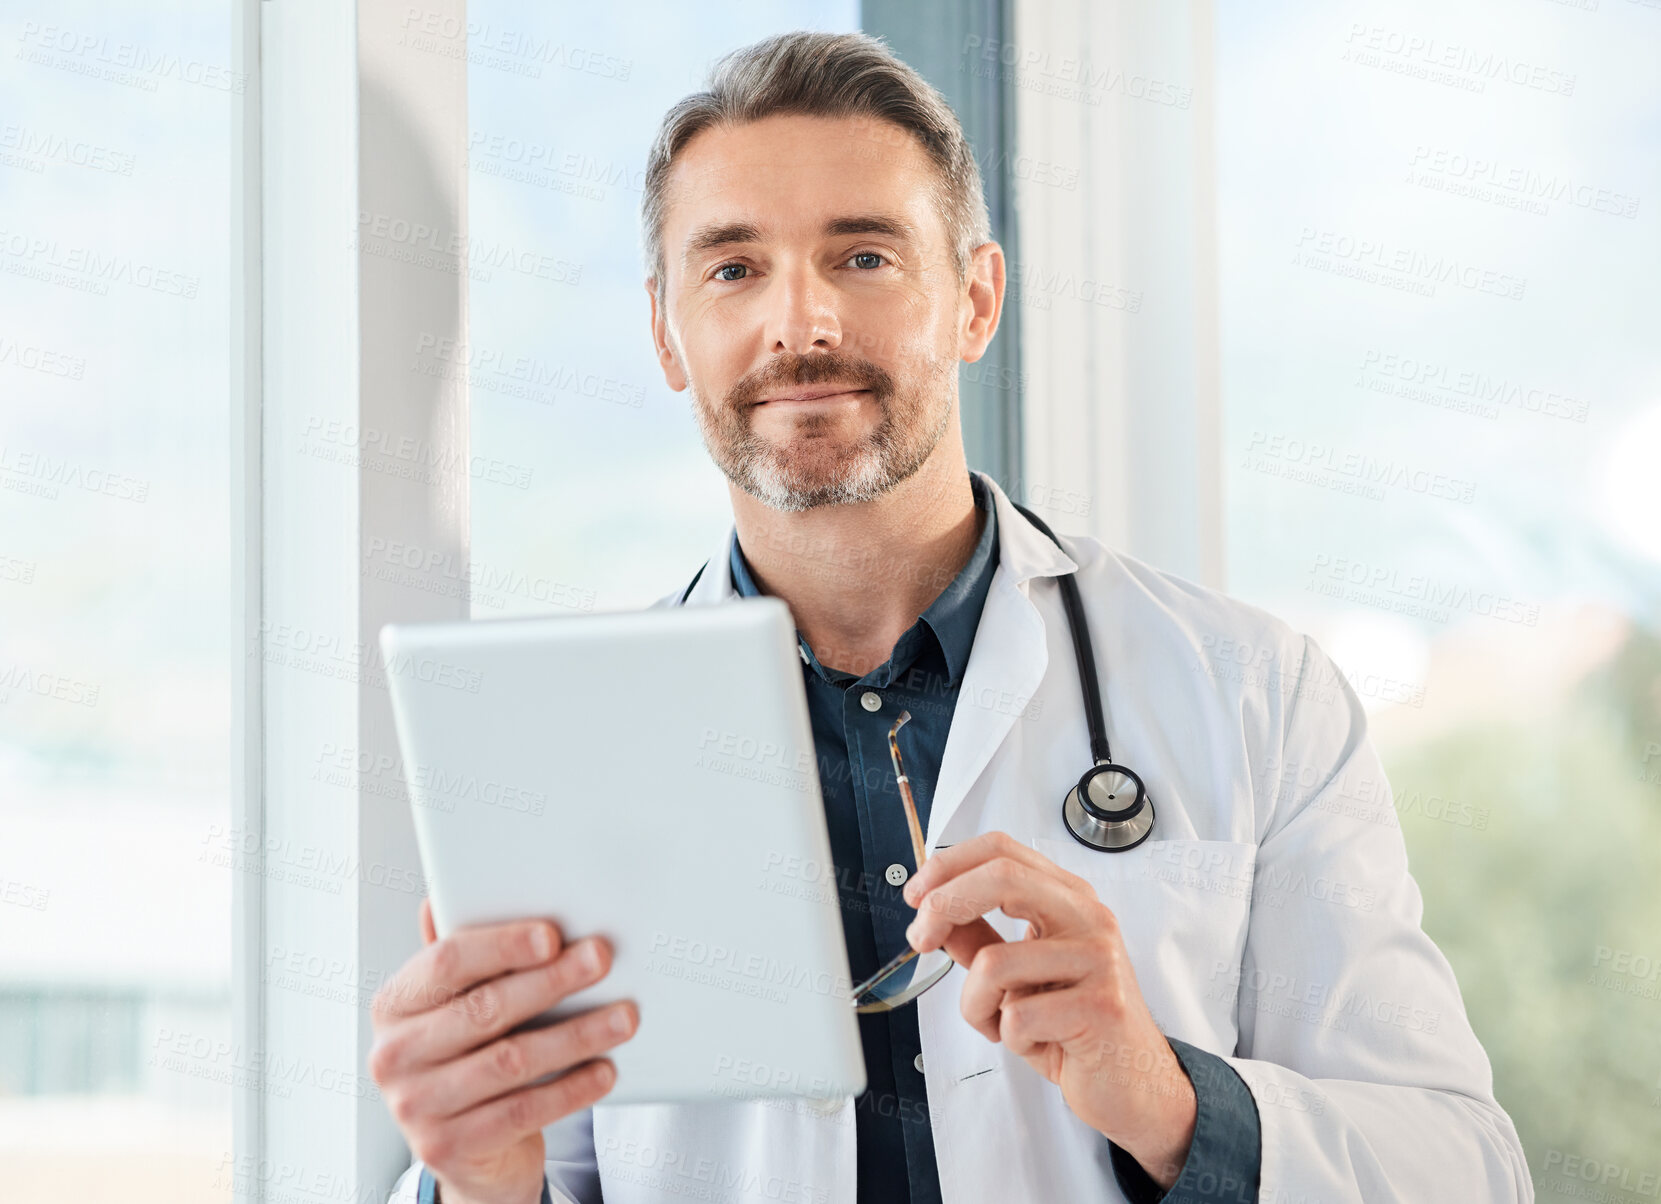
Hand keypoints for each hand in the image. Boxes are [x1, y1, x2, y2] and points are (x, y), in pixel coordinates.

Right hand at [368, 899, 636, 1203]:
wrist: (465, 1148)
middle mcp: (394, 1056)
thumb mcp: (453, 1006)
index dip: (502, 946)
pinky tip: (605, 1070)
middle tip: (601, 959)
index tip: (552, 934)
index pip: (446, 962)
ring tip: (624, 1017)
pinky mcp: (449, 1147)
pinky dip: (571, 1089)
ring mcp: (417, 1107)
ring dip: (577, 1035)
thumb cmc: (467, 1055)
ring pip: (512, 1061)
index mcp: (395, 1004)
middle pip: (484, 1009)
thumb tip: (443, 897)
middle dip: (551, 981)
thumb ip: (458, 958)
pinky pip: (523, 1111)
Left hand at [901, 832, 1195, 1188]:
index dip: (948, 865)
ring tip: (1000, 1023)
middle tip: (922, 938)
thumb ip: (981, 940)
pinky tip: (1037, 1043)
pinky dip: (1008, 1038)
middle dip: (944, 905)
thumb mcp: (1020, 976)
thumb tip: (935, 913)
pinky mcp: (1102, 1006)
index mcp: (1069, 899)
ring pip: (994, 961)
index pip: (1002, 850)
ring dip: (975, 1004)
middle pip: (1002, 876)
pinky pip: (1016, 1015)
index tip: (917, 896)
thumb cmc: (1079, 1028)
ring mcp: (1098, 959)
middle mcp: (1088, 918)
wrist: (1138, 1085)